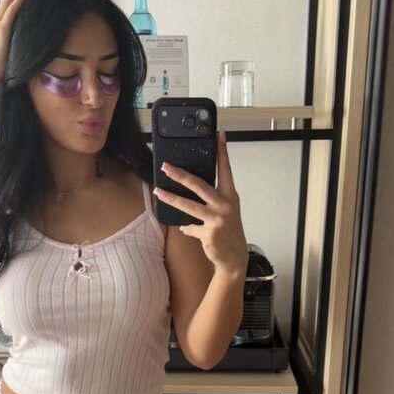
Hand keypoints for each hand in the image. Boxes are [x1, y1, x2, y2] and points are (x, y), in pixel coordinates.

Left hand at [153, 130, 247, 275]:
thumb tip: (190, 189)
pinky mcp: (208, 233)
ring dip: (171, 198)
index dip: (222, 152)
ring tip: (159, 192)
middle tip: (166, 167)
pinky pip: (190, 227)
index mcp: (230, 196)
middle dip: (181, 175)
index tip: (218, 134)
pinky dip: (187, 229)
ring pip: (189, 206)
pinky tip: (187, 230)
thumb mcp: (225, 212)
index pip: (226, 169)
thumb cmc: (228, 232)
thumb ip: (211, 200)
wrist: (234, 258)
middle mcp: (225, 205)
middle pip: (199, 185)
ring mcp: (217, 219)